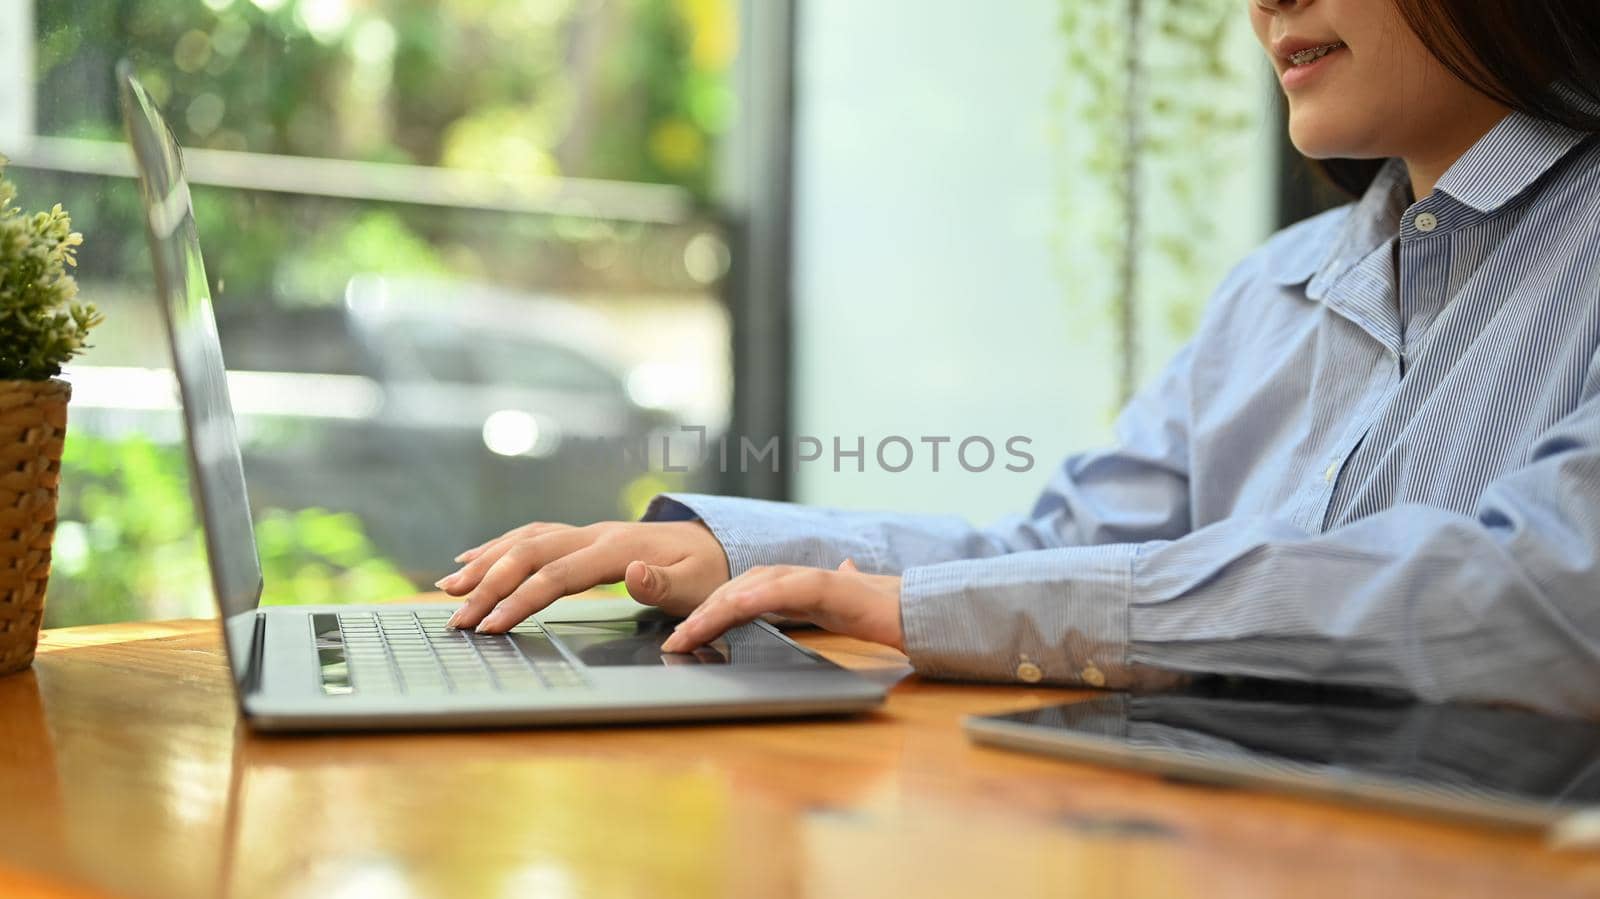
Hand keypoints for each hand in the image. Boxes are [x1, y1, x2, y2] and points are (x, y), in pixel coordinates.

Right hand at [437, 520, 730, 631]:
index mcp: (620, 549)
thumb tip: (634, 574)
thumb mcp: (698, 586)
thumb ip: (665, 584)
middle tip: (457, 619)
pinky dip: (498, 547)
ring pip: (525, 541)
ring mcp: (586, 533)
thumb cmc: (707, 574)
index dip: (522, 599)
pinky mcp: (581, 538)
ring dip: (485, 563)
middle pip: (530, 553)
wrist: (717, 547)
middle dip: (489, 585)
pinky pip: (532, 537)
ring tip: (448, 590)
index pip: (558, 574)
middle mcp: (596, 535)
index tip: (492, 625)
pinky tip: (470, 560)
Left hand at [660, 559, 902, 652]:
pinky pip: (790, 590)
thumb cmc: (879, 612)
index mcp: (792, 587)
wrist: (922, 610)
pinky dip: (761, 597)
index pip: (739, 595)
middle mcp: (797, 579)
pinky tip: (737, 608)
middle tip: (675, 640)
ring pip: (753, 586)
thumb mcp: (833, 615)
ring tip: (693, 629)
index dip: (707, 612)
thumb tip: (826, 577)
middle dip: (701, 614)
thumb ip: (815, 603)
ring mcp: (813, 580)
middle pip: (736, 589)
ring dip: (719, 607)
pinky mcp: (833, 589)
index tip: (682, 637)